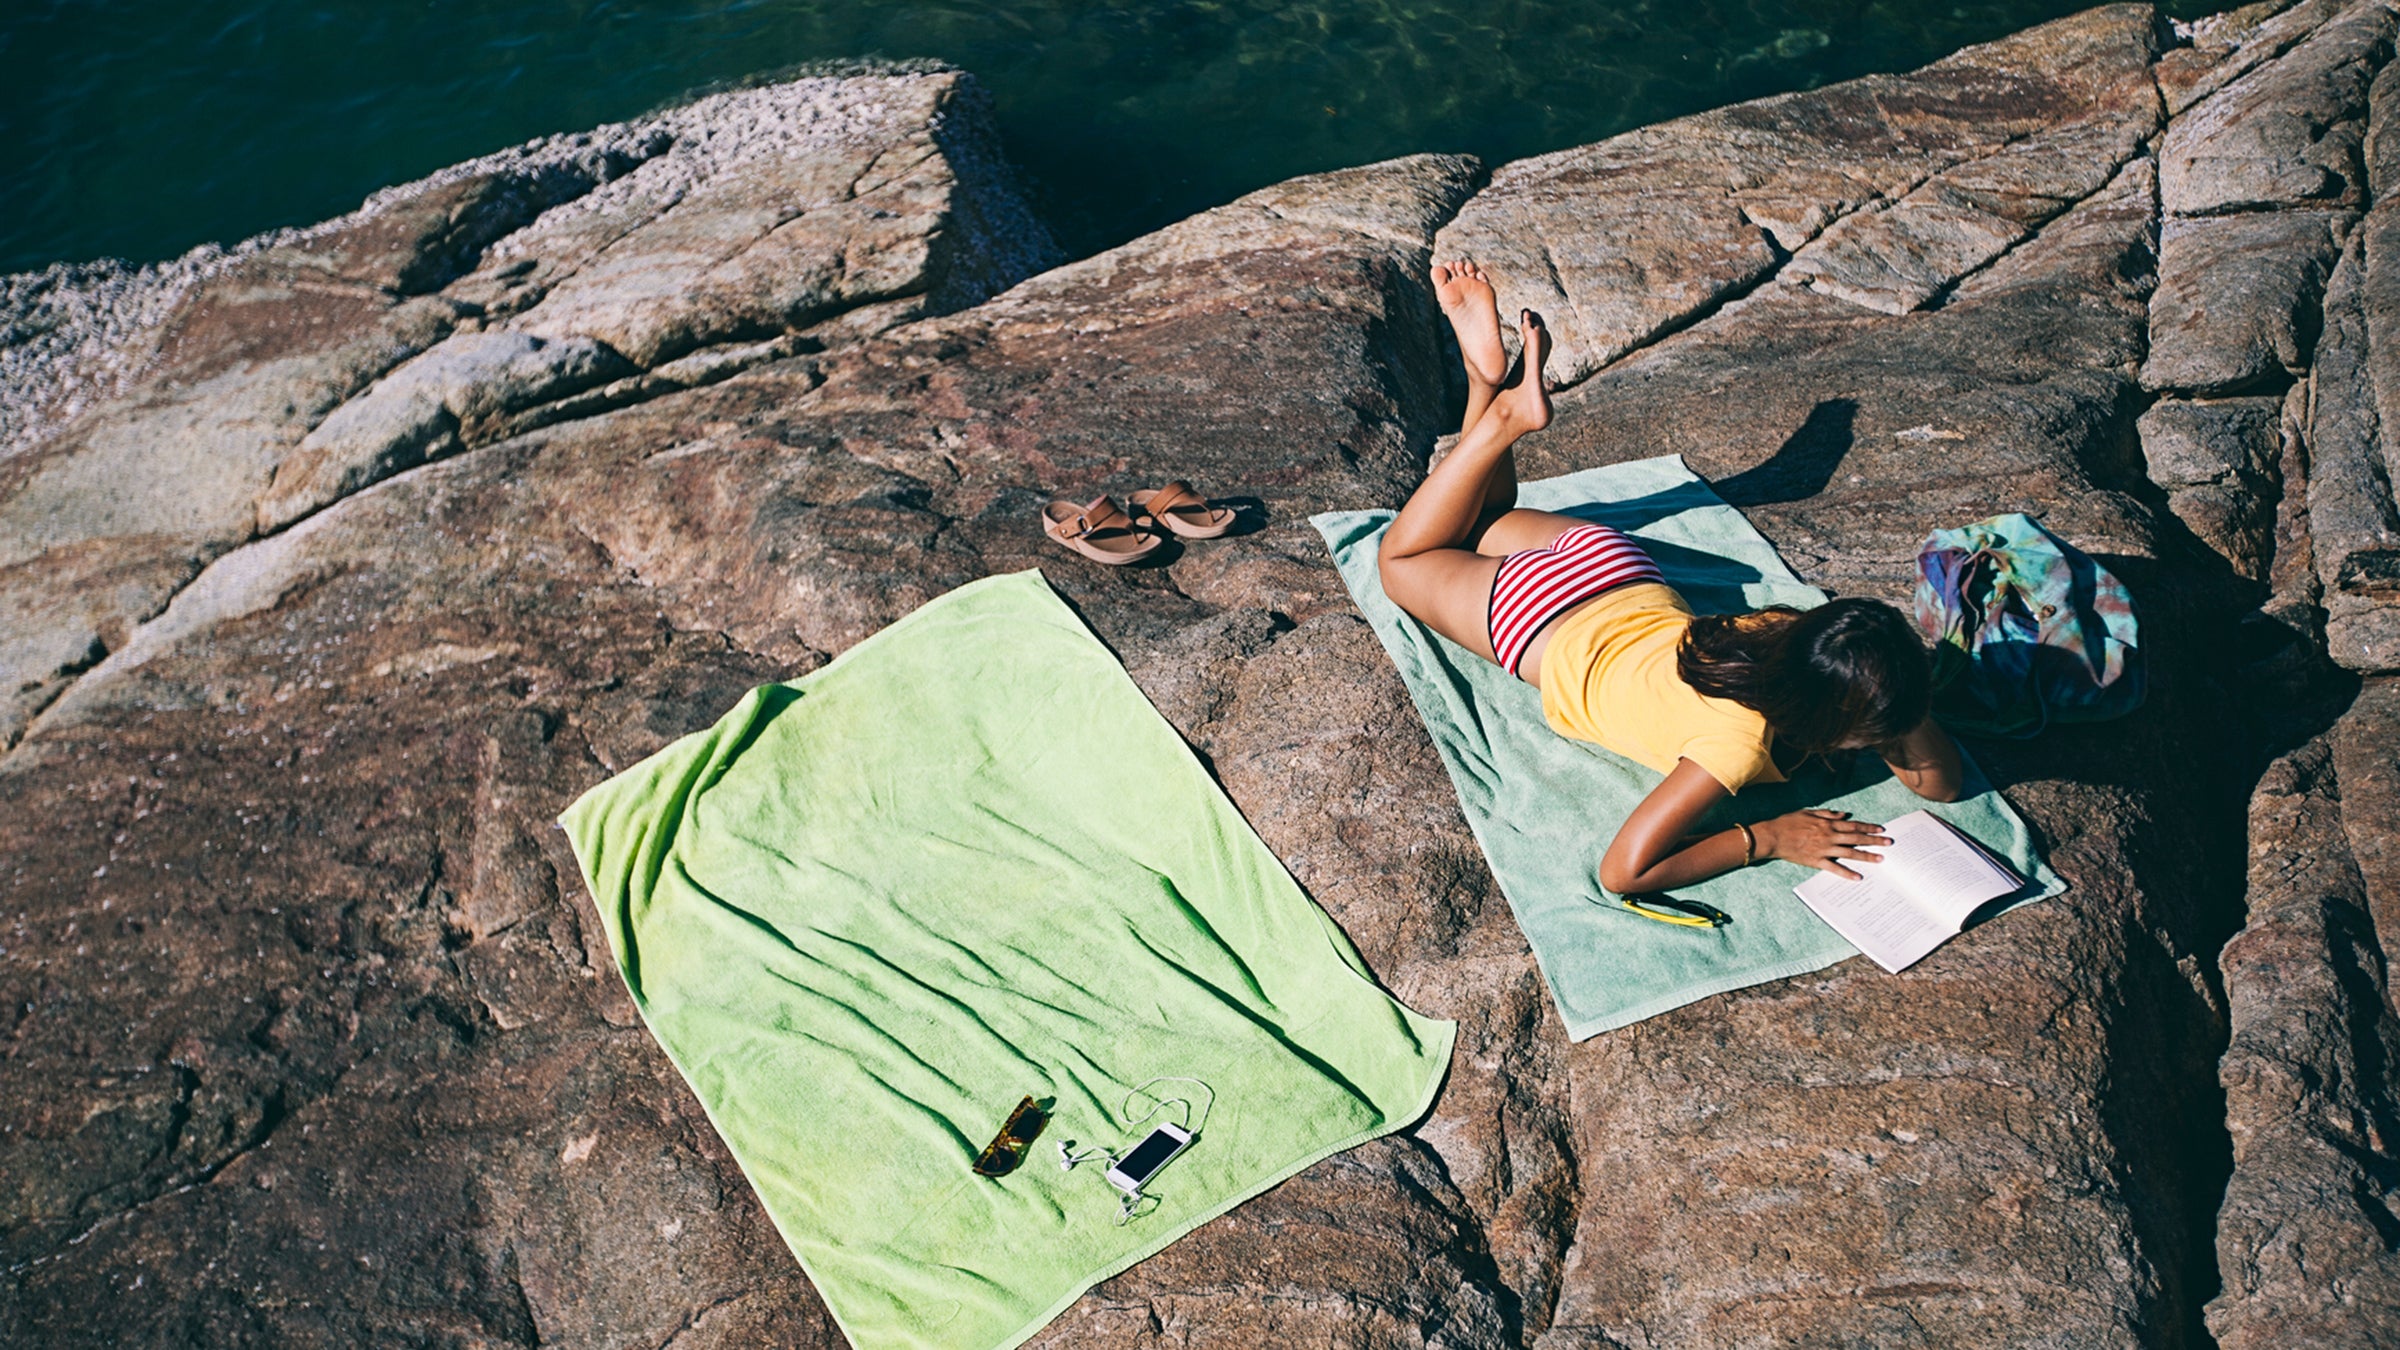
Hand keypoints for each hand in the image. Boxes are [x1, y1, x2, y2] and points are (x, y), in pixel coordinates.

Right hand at [1757, 809, 1891, 880]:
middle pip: (1856, 838)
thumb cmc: (1788, 822)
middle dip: (1874, 841)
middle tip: (1888, 843)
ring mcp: (1824, 849)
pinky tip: (1858, 877)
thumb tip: (1843, 815)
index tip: (1880, 829)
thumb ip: (1827, 814)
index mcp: (1827, 824)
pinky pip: (1834, 868)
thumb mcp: (1808, 812)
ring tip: (1880, 859)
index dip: (1868, 827)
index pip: (1853, 825)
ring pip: (1849, 853)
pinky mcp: (1816, 861)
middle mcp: (1829, 836)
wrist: (1773, 836)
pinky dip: (1846, 873)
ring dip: (1866, 856)